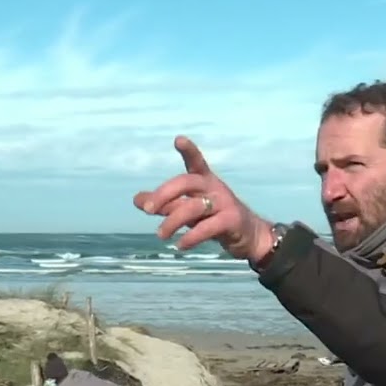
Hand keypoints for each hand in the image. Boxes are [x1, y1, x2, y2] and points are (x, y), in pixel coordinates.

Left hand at [133, 136, 276, 262]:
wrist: (249, 236)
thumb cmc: (213, 217)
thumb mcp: (187, 208)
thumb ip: (164, 204)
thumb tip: (136, 200)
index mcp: (204, 180)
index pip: (196, 161)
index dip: (189, 150)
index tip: (178, 140)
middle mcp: (214, 187)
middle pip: (187, 182)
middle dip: (164, 194)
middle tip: (147, 210)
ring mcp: (224, 203)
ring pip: (193, 207)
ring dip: (172, 222)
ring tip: (161, 236)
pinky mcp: (232, 221)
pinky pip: (207, 228)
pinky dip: (191, 237)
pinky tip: (180, 245)